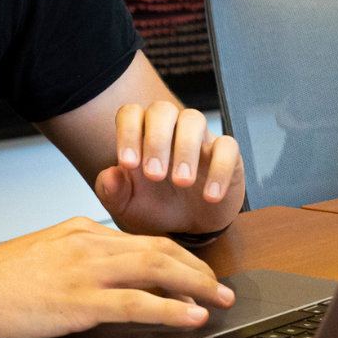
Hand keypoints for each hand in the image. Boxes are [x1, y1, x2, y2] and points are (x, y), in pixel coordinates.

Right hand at [0, 217, 234, 337]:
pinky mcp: (78, 301)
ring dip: (196, 285)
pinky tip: (191, 316)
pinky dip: (171, 309)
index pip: (143, 240)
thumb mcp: (43, 256)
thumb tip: (106, 281)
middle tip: (222, 288)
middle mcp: (88, 243)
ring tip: (220, 301)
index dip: (179, 257)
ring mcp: (84, 270)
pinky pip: (136, 303)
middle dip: (198, 269)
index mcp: (81, 231)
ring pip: (156, 269)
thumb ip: (76, 261)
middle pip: (160, 249)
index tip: (198, 273)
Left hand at [94, 100, 243, 237]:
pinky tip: (210, 196)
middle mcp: (169, 129)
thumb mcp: (127, 206)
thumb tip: (110, 175)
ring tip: (182, 182)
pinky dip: (220, 169)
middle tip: (155, 176)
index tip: (129, 164)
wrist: (188, 227)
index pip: (131, 113)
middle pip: (162, 110)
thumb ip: (111, 192)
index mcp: (140, 134)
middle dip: (156, 140)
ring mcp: (199, 138)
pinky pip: (228, 146)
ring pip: (194, 119)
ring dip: (186, 149)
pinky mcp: (226, 154)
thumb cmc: (154, 207)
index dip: (128, 132)